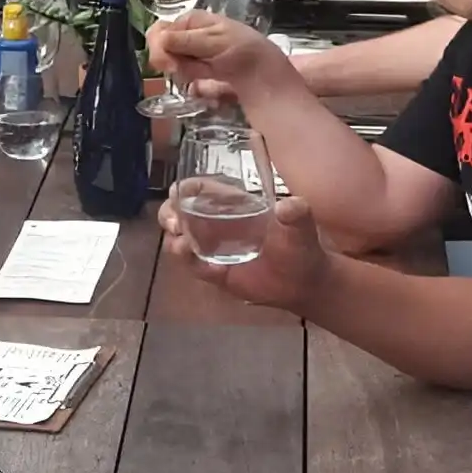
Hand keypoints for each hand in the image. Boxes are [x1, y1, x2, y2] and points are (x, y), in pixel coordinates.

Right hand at [145, 10, 295, 99]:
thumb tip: (159, 39)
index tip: (167, 63)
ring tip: (207, 74)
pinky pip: (185, 76)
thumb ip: (184, 41)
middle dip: (172, 62)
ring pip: (173, 65)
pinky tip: (205, 81)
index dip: (159, 47)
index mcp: (191, 21)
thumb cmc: (242, 49)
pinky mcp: (200, 72)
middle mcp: (189, 35)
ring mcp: (194, 54)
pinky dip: (192, 81)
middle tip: (191, 71)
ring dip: (185, 72)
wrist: (266, 72)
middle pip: (163, 49)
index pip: (160, 30)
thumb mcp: (213, 41)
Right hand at [159, 191, 329, 310]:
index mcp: (232, 204)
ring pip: (179, 239)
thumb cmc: (300, 247)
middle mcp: (216, 223)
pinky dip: (197, 267)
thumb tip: (289, 206)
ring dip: (175, 241)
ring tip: (184, 247)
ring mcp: (212, 248)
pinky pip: (195, 267)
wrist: (304, 284)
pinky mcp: (214, 272)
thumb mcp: (301, 226)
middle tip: (174, 224)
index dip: (184, 188)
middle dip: (167, 214)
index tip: (176, 193)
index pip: (199, 188)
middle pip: (178, 212)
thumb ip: (298, 214)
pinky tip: (215, 271)